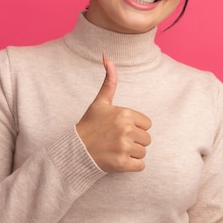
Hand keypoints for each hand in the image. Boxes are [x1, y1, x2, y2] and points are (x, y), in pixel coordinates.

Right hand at [76, 54, 151, 171]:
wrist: (75, 150)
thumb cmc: (90, 125)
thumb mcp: (100, 102)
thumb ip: (109, 81)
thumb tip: (107, 56)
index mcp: (124, 114)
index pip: (147, 124)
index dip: (135, 128)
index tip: (120, 129)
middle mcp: (126, 130)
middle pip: (147, 139)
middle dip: (134, 141)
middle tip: (116, 141)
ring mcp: (124, 147)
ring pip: (143, 153)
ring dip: (132, 154)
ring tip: (116, 150)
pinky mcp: (122, 164)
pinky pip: (140, 166)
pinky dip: (132, 166)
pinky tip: (118, 160)